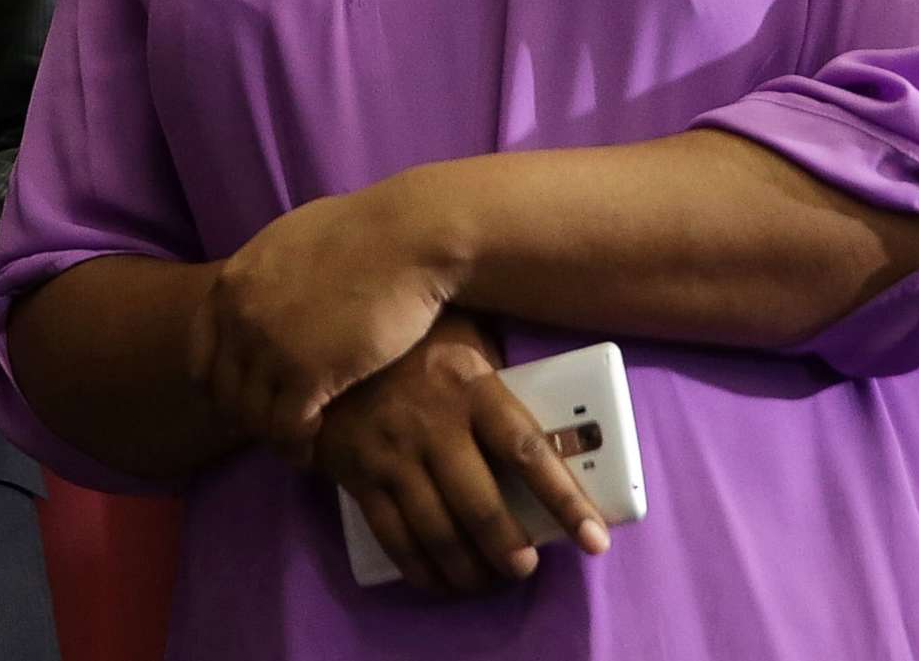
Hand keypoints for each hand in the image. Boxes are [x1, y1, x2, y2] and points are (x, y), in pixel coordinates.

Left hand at [188, 176, 458, 463]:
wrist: (408, 237)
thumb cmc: (366, 231)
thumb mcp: (291, 240)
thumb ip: (266, 274)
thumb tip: (264, 288)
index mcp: (231, 284)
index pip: (200, 357)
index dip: (219, 389)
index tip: (243, 404)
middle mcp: (239, 317)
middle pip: (224, 394)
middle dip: (247, 418)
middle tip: (275, 429)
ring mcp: (269, 347)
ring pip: (253, 417)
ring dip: (275, 436)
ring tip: (299, 442)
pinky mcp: (308, 373)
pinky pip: (286, 429)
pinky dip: (298, 444)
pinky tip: (316, 443)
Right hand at [317, 313, 609, 595]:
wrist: (323, 336)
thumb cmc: (413, 340)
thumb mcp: (465, 340)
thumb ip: (500, 381)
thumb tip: (559, 427)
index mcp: (469, 386)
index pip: (528, 451)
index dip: (565, 500)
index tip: (595, 538)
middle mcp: (432, 424)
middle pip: (481, 508)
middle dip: (509, 551)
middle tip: (523, 568)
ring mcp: (392, 454)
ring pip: (438, 532)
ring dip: (469, 570)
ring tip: (488, 581)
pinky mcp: (358, 475)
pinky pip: (395, 538)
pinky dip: (422, 570)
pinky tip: (440, 581)